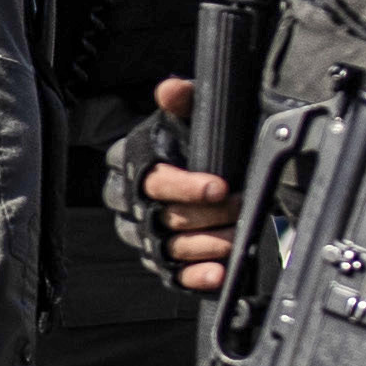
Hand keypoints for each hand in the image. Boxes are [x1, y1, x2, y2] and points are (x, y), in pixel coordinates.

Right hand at [126, 74, 233, 291]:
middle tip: (237, 207)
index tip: (219, 186)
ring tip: (235, 238)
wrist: (208, 172)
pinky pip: (173, 275)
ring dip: (206, 245)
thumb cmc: (193, 144)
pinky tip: (218, 273)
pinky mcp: (159, 261)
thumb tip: (171, 89)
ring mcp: (142, 235)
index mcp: (128, 164)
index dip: (185, 186)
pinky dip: (196, 276)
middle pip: (161, 217)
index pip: (151, 180)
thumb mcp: (191, 117)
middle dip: (204, 215)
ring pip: (169, 247)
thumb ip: (183, 101)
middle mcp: (128, 202)